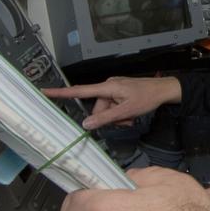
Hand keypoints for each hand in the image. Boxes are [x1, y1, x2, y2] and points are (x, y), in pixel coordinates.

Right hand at [43, 75, 180, 129]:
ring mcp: (114, 90)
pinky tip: (131, 116)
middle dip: (109, 118)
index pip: (79, 91)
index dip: (61, 93)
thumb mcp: (126, 111)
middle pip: (97, 108)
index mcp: (106, 87)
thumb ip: (105, 118)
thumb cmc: (147, 97)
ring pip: (107, 110)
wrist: (164, 90)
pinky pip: (114, 107)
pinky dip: (120, 114)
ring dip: (116, 118)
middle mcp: (108, 86)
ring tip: (130, 118)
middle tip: (125, 121)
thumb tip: (86, 124)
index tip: (45, 92)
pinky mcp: (120, 93)